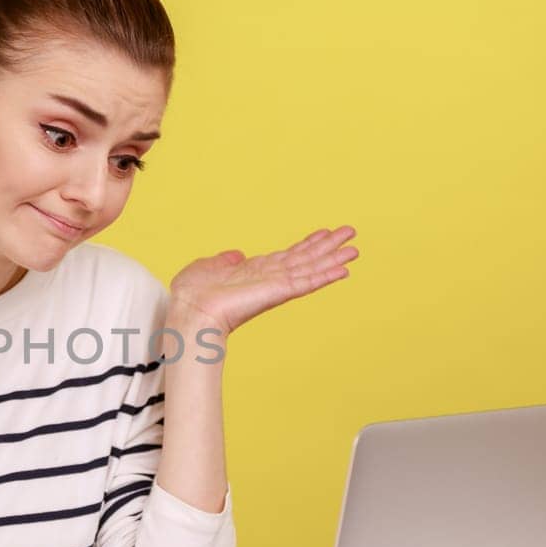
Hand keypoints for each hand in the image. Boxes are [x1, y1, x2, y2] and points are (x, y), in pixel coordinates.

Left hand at [168, 226, 358, 336]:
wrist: (190, 313)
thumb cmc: (191, 296)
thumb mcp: (205, 267)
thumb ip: (222, 260)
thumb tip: (237, 254)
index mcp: (253, 272)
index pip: (286, 256)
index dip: (306, 245)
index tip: (324, 233)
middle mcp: (269, 279)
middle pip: (305, 260)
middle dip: (328, 247)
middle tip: (350, 233)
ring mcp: (275, 286)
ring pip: (311, 269)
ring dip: (333, 258)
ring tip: (355, 248)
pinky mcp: (278, 293)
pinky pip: (306, 282)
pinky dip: (325, 275)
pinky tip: (343, 270)